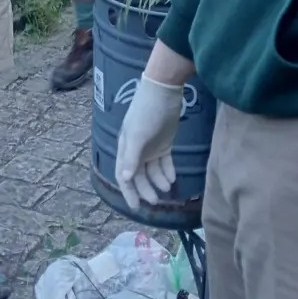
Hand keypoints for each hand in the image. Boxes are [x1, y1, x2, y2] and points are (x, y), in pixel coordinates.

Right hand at [115, 76, 182, 209]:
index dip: (128, 191)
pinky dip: (167, 172)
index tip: (135, 207)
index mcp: (126, 147)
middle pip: (139, 176)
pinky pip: (164, 163)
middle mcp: (136, 149)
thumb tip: (125, 178)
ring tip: (167, 189)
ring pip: (152, 171)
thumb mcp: (138, 134)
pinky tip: (173, 178)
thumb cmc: (147, 112)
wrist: (163, 91)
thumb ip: (132, 157)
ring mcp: (151, 146)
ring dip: (158, 182)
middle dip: (146, 190)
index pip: (124, 174)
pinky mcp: (164, 143)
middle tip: (156, 202)